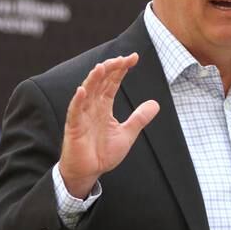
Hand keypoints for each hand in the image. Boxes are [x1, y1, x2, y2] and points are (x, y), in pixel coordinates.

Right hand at [58, 53, 159, 197]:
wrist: (89, 172)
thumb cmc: (103, 153)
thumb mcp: (127, 134)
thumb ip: (139, 118)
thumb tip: (156, 104)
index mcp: (104, 106)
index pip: (112, 83)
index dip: (121, 69)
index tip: (133, 57)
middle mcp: (92, 107)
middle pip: (100, 82)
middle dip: (111, 69)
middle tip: (123, 59)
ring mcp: (82, 115)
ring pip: (87, 92)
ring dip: (94, 79)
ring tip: (102, 67)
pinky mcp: (74, 127)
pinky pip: (75, 111)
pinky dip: (78, 100)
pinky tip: (82, 90)